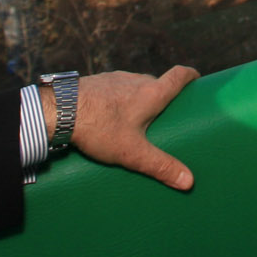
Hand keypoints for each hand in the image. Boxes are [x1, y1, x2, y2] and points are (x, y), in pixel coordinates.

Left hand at [45, 66, 199, 189]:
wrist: (59, 109)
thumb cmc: (99, 128)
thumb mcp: (132, 152)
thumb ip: (161, 166)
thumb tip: (189, 181)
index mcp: (151, 92)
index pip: (178, 75)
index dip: (190, 75)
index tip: (197, 79)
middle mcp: (136, 80)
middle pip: (157, 83)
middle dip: (164, 96)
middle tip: (166, 114)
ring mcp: (115, 79)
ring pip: (135, 85)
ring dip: (140, 97)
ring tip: (137, 118)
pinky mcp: (97, 82)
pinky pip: (116, 89)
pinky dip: (120, 99)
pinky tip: (110, 116)